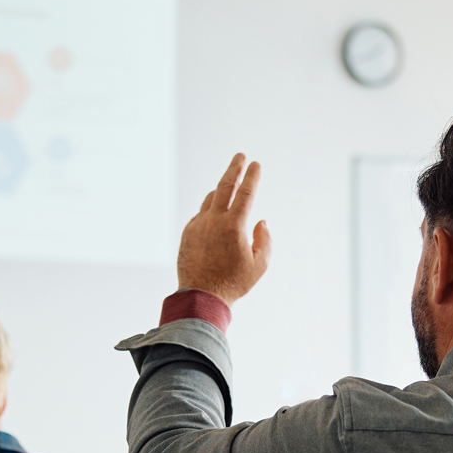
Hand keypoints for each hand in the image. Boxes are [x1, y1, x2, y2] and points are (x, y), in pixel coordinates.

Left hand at [176, 153, 271, 304]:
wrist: (201, 296)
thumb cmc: (233, 283)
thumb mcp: (259, 265)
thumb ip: (265, 240)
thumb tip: (261, 222)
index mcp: (234, 225)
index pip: (246, 192)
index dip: (252, 176)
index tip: (256, 164)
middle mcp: (214, 220)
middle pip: (225, 185)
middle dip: (234, 168)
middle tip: (240, 156)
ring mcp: (198, 225)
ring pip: (210, 199)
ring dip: (221, 190)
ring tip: (229, 186)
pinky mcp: (187, 233)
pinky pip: (200, 215)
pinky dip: (210, 210)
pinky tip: (215, 213)